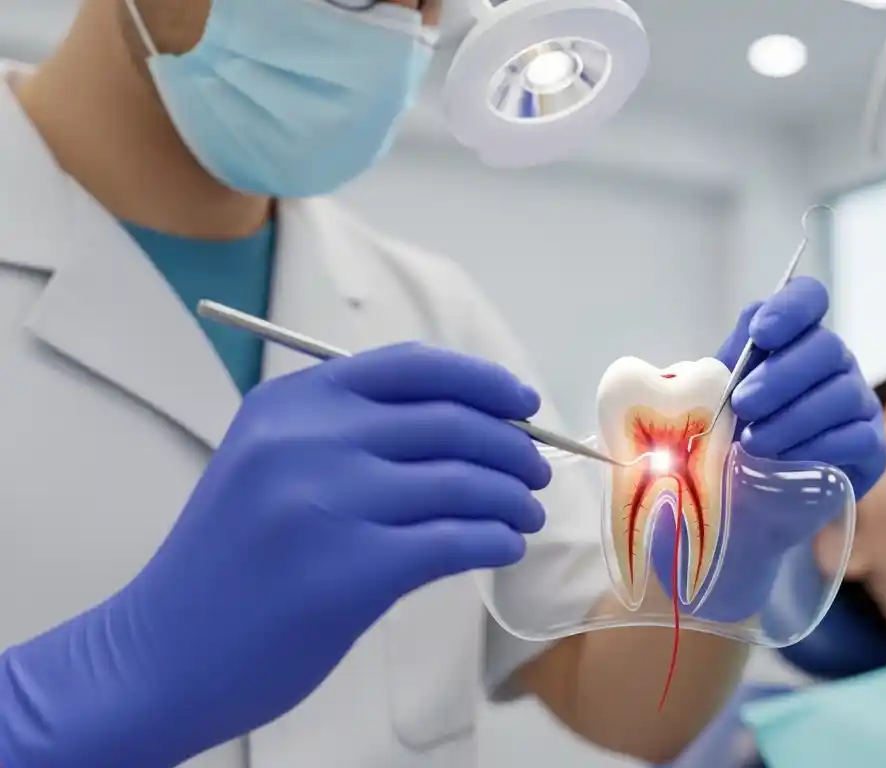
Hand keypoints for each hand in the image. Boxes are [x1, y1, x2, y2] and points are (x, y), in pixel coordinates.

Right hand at [0, 343, 550, 767]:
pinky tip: (502, 547)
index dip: (482, 381)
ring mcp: (329, 503)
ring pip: (463, 482)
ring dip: (512, 498)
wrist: (162, 651)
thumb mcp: (268, 465)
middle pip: (450, 422)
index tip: (523, 401)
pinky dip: (494, 540)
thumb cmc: (230, 560)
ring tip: (526, 515)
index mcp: (291, 403)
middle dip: (512, 447)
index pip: (413, 368)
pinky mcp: (351, 570)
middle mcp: (309, 440)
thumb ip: (349, 433)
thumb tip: (472, 424)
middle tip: (536, 473)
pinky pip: (455, 539)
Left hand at [721, 276, 885, 498]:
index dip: (789, 309)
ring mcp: (859, 403)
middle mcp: (836, 363)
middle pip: (826, 347)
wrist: (752, 501)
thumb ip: (721, 369)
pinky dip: (818, 448)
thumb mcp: (717, 399)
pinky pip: (857, 437)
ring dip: (793, 418)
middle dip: (779, 377)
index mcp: (797, 339)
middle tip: (743, 405)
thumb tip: (731, 341)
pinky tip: (788, 462)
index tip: (760, 335)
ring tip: (754, 443)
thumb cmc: (734, 439)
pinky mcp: (872, 447)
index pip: (809, 298)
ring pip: (841, 394)